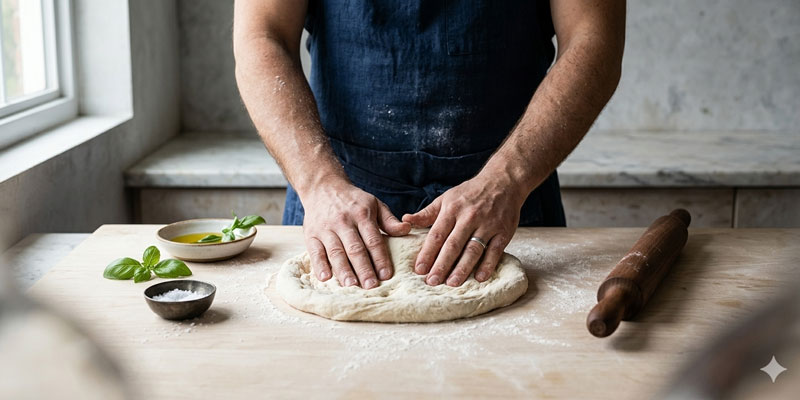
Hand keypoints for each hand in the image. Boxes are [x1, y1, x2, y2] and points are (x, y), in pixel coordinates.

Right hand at [302, 179, 410, 288]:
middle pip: (355, 248)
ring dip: (343, 270)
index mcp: (362, 215)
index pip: (373, 240)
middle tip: (371, 286)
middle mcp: (343, 222)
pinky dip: (319, 265)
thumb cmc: (353, 200)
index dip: (380, 258)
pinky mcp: (310, 234)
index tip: (386, 275)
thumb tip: (406, 230)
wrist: (322, 186)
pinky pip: (315, 251)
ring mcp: (326, 228)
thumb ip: (389, 220)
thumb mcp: (374, 204)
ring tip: (351, 285)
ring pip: (335, 252)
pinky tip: (325, 278)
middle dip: (363, 268)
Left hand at [402, 173, 525, 286]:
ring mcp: (488, 225)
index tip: (419, 269)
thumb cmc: (470, 193)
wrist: (503, 181)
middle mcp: (469, 217)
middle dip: (442, 264)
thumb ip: (427, 213)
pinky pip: (495, 251)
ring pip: (473, 249)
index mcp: (452, 209)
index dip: (427, 253)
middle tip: (432, 282)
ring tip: (452, 283)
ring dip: (462, 268)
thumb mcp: (446, 198)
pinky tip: (479, 277)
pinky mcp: (504, 231)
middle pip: (453, 244)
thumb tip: (405, 220)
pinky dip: (488, 265)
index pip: (437, 234)